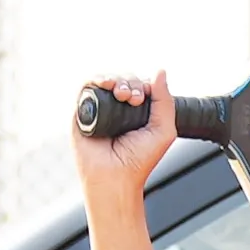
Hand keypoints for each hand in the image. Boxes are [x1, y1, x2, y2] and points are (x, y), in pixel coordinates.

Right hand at [71, 68, 175, 194]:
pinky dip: (96, 79)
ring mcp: (101, 109)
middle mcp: (119, 109)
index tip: (145, 98)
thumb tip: (160, 72)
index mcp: (137, 113)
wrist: (115, 177)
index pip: (140, 86)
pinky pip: (87, 87)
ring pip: (107, 80)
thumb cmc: (139, 161)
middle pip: (124, 79)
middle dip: (131, 82)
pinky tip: (105, 84)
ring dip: (116, 79)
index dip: (143, 85)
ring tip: (122, 94)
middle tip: (134, 99)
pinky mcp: (83, 112)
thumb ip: (165, 101)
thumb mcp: (164, 130)